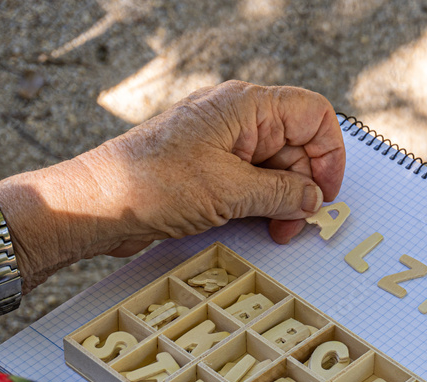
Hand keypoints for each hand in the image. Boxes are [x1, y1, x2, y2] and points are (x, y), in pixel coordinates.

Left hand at [0, 81, 344, 286]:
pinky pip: (254, 185)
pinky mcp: (213, 172)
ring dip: (284, 202)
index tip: (325, 192)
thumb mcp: (230, 191)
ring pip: (278, 170)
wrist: (97, 204)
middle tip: (297, 222)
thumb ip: (282, 193)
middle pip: (298, 147)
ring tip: (276, 229)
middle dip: (304, 186)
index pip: (313, 115)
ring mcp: (226, 147)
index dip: (329, 154)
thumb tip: (313, 198)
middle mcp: (239, 121)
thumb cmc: (150, 183)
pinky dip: (263, 206)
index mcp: (246, 107)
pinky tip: (258, 226)